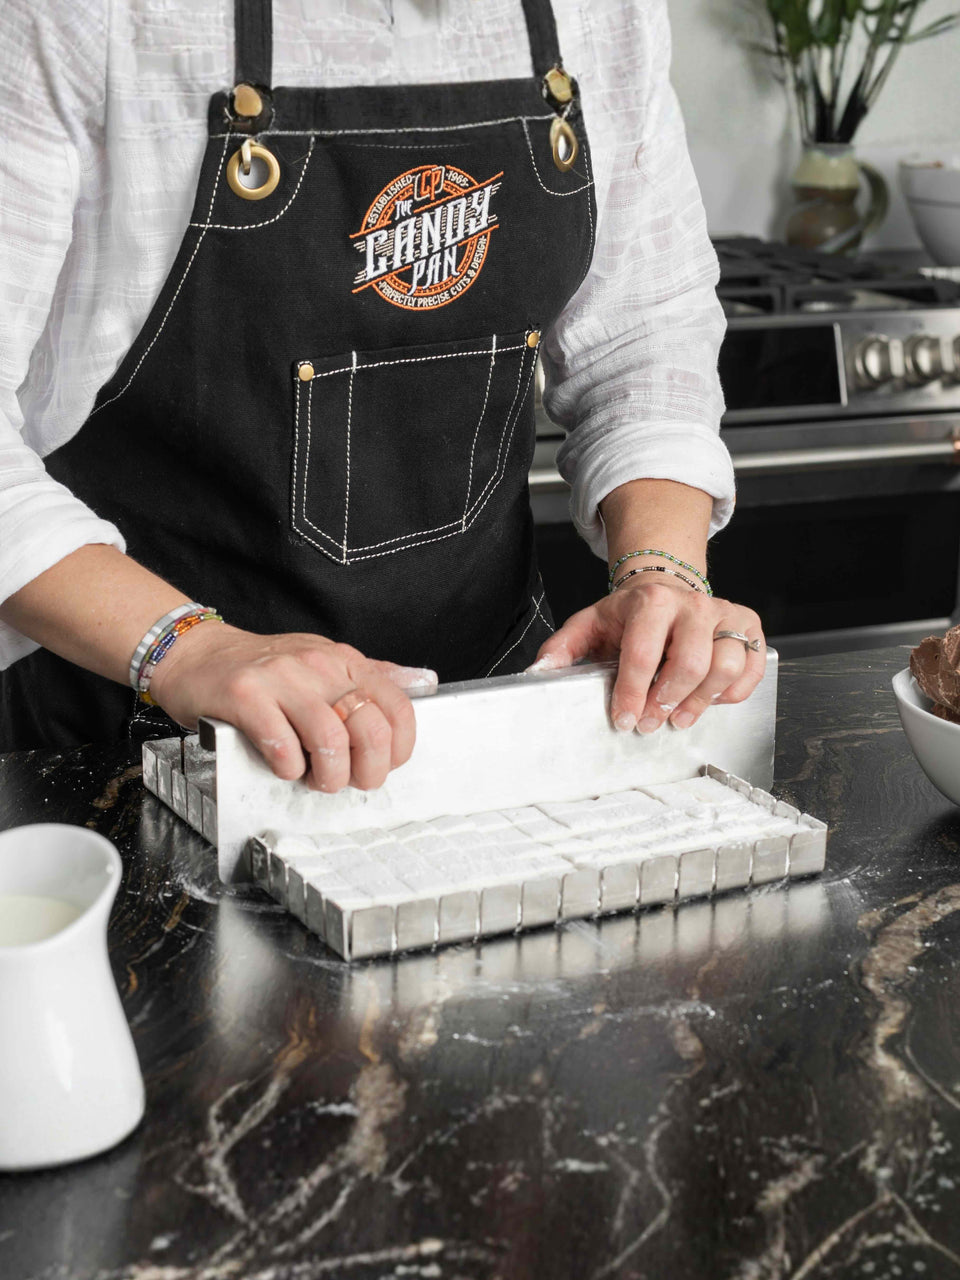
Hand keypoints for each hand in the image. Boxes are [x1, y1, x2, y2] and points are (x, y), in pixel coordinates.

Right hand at [149, 623, 436, 790]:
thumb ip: (368, 677)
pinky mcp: (245, 695)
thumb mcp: (322, 663)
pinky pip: (281, 744)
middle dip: (366, 771)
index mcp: (344, 661)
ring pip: (330, 740)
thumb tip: (421, 683)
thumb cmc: (263, 671)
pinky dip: (287, 768)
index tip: (383, 765)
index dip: (399, 749)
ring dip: (326, 776)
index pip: (398, 708)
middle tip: (348, 782)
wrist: (196, 656)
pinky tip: (282, 766)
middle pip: (370, 729)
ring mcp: (281, 678)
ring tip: (314, 779)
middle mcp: (318, 665)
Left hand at [528, 579, 764, 733]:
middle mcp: (692, 604)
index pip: (643, 653)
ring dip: (702, 701)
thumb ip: (561, 649)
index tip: (625, 719)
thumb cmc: (628, 616)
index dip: (633, 693)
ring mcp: (724, 614)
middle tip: (652, 722)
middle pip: (691, 662)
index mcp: (650, 601)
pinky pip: (753, 666)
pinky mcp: (748, 626)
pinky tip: (711, 699)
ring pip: (727, 665)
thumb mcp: (588, 625)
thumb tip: (540, 672)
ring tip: (679, 717)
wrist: (664, 590)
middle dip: (668, 701)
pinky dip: (735, 691)